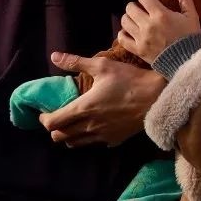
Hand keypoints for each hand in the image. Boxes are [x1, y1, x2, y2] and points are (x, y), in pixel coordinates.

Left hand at [39, 53, 165, 147]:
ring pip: (74, 143)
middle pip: (60, 137)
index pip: (52, 123)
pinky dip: (87, 137)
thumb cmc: (129, 79)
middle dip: (54, 128)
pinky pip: (93, 143)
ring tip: (72, 122)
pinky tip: (93, 125)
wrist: (156, 97)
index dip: (44, 118)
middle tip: (58, 116)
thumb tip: (54, 56)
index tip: (44, 111)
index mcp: (83, 108)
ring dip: (68, 134)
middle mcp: (89, 126)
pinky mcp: (114, 141)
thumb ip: (76, 62)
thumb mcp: (102, 65)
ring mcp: (102, 136)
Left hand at [118, 0, 200, 64]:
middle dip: (135, 6)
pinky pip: (122, 39)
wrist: (187, 62)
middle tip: (141, 10)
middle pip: (130, 7)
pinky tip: (129, 32)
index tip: (148, 0)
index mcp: (160, 14)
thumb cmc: (190, 37)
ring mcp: (141, 38)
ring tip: (135, 20)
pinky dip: (123, 34)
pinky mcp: (138, 50)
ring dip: (129, 18)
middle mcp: (148, 24)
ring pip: (125, 21)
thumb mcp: (192, 15)